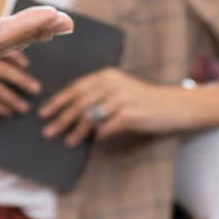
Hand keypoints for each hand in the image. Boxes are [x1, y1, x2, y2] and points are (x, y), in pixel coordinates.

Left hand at [41, 68, 186, 145]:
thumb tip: (71, 112)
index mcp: (106, 76)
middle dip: (61, 119)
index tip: (45, 112)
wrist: (173, 106)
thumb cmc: (143, 100)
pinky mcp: (130, 115)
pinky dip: (99, 136)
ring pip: (91, 118)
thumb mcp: (120, 89)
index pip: (75, 88)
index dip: (58, 101)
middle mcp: (112, 85)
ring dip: (77, 132)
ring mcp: (121, 99)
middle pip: (79, 104)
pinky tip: (94, 143)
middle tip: (48, 131)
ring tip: (68, 141)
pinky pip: (107, 128)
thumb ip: (98, 95)